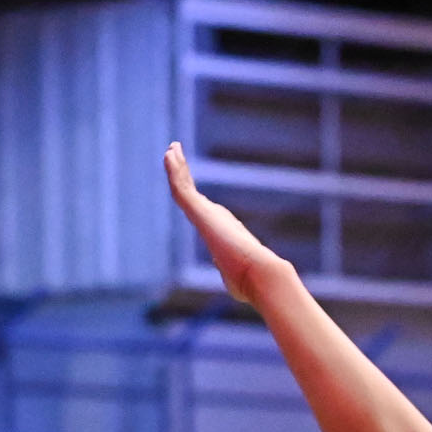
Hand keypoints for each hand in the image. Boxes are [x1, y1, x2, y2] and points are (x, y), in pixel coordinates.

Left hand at [164, 142, 291, 307]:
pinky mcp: (203, 214)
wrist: (261, 275)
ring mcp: (208, 214)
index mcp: (218, 229)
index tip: (183, 176)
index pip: (198, 207)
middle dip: (182, 171)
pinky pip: (183, 190)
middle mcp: (214, 217)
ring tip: (171, 148)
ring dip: (176, 166)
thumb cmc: (250, 283)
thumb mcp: (233, 277)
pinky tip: (169, 157)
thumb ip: (227, 270)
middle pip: (191, 191)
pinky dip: (174, 172)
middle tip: (175, 151)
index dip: (189, 190)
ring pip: (185, 186)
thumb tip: (229, 276)